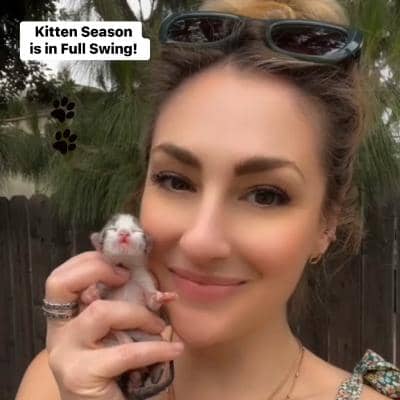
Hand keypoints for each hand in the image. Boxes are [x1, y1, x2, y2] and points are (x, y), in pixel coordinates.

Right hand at [44, 251, 183, 399]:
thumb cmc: (117, 370)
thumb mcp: (116, 331)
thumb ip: (121, 306)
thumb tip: (150, 278)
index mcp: (64, 318)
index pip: (61, 277)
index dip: (88, 262)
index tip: (121, 264)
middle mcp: (57, 333)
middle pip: (61, 284)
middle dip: (97, 269)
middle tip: (125, 277)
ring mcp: (65, 354)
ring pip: (100, 312)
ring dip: (139, 314)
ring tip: (160, 325)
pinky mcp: (80, 376)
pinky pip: (124, 352)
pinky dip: (155, 348)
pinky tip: (174, 349)